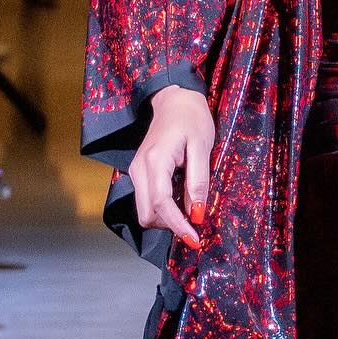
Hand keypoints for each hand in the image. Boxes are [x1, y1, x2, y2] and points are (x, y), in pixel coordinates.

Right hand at [128, 83, 214, 249]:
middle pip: (148, 214)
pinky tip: (181, 199)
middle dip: (170, 224)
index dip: (178, 226)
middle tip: (195, 222)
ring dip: (166, 217)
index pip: (161, 205)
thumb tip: (197, 214)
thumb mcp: (202, 148)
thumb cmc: (192, 119)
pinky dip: (163, 207)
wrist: (175, 99)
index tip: (195, 240)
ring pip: (145, 211)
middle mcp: (139, 169)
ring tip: (190, 207)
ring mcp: (135, 171)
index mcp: (155, 161)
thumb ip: (198, 182)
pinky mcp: (138, 173)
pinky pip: (147, 200)